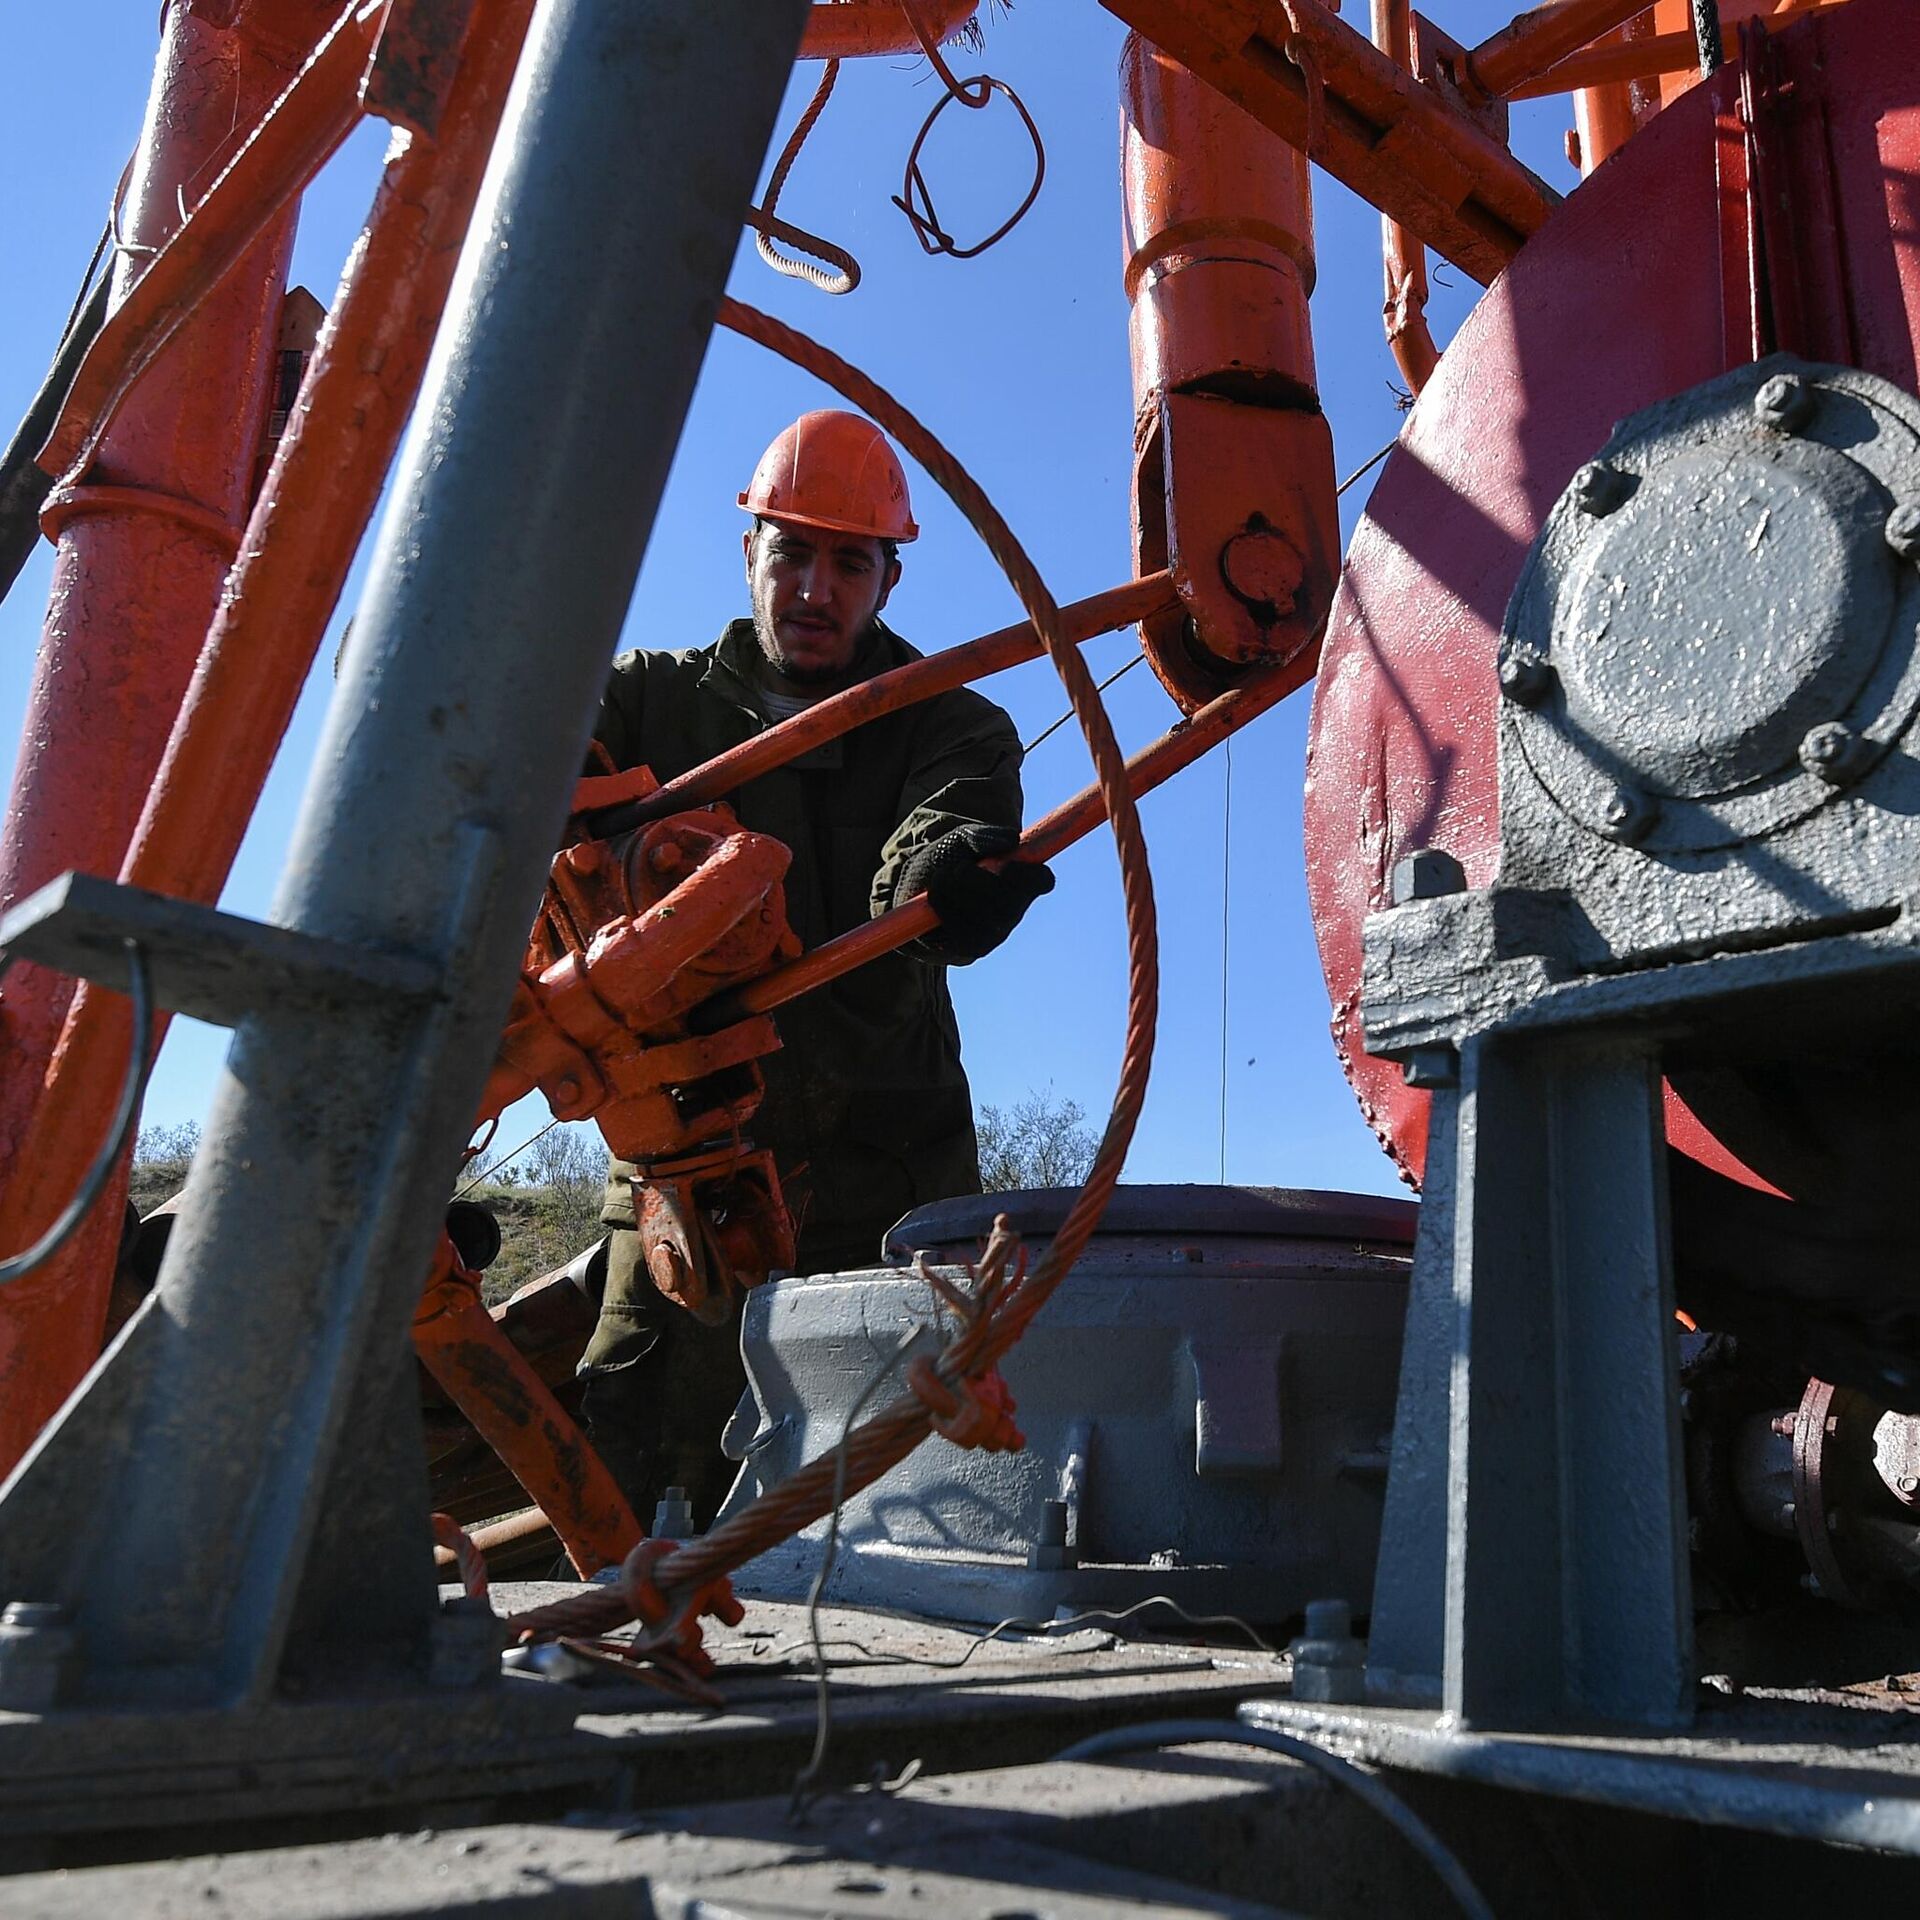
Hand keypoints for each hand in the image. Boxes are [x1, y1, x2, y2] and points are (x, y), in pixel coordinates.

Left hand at [895, 823, 1054, 961]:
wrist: (913, 883)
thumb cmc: (945, 858)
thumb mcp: (960, 838)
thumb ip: (983, 836)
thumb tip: (1011, 840)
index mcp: (1020, 882)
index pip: (1042, 880)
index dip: (1027, 873)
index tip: (1004, 863)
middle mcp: (1012, 911)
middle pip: (1010, 902)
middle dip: (977, 882)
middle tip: (957, 868)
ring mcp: (994, 934)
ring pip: (986, 919)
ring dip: (956, 894)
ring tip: (940, 880)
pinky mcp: (971, 950)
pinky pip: (964, 935)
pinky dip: (946, 912)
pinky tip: (935, 900)